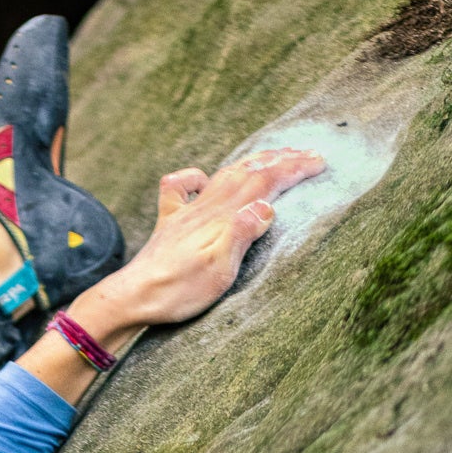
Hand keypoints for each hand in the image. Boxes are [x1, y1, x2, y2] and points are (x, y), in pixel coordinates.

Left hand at [78, 147, 326, 335]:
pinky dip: (194, 177)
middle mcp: (205, 207)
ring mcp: (185, 213)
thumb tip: (267, 205)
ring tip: (271, 156)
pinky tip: (202, 178)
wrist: (132, 298)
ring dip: (251, 163)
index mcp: (222, 216)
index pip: (265, 183)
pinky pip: (180, 189)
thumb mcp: (218, 270)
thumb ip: (241, 235)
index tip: (319, 161)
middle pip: (248, 172)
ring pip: (223, 176)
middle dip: (280, 160)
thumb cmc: (177, 291)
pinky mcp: (169, 224)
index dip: (293, 169)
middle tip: (306, 153)